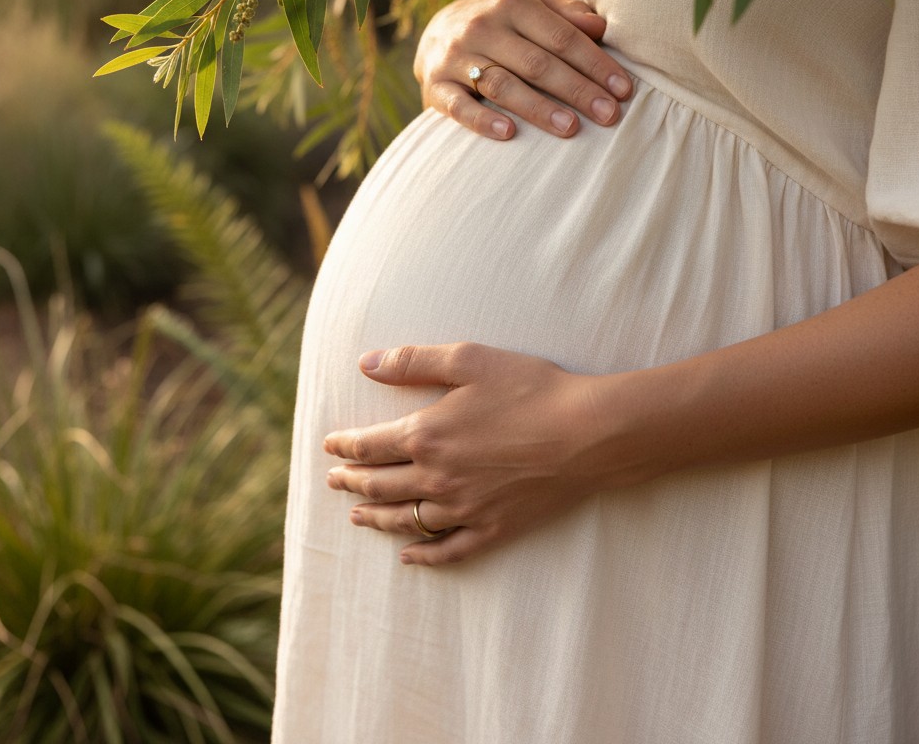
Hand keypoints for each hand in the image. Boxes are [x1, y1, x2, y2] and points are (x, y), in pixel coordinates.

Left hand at [323, 343, 643, 565]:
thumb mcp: (469, 360)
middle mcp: (436, 477)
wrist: (588, 434)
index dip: (345, 446)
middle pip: (380, 485)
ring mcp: (464, 508)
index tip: (330, 446)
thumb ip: (412, 362)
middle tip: (334, 482)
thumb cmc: (531, 389)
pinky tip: (409, 558)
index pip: (370, 445)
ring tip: (357, 517)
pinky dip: (423, 555)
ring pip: (405, 520)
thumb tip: (365, 363)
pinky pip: (448, 549)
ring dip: (375, 518)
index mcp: (426, 434)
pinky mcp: (494, 529)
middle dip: (351, 482)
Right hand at [413, 0, 631, 140]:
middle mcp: (483, 26)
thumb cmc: (501, 23)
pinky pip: (459, 106)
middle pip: (537, 63)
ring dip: (539, 108)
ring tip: (571, 128)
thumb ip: (565, 13)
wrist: (436, 31)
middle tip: (609, 116)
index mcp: (513, 3)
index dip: (595, 64)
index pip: (562, 38)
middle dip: (577, 90)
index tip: (623, 91)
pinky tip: (509, 133)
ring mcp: (456, 57)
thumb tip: (601, 27)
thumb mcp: (531, 6)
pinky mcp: (436, 86)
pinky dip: (483, 120)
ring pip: (502, 84)